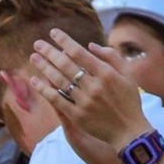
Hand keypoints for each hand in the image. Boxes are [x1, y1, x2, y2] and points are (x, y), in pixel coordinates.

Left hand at [29, 30, 151, 152]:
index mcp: (107, 73)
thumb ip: (112, 57)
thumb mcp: (129, 75)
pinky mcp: (77, 115)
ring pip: (59, 81)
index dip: (65, 42)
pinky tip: (35, 80)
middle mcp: (94, 86)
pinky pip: (57, 100)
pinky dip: (45, 89)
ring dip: (44, 67)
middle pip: (66, 65)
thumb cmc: (130, 100)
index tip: (53, 33)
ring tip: (34, 57)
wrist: (129, 130)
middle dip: (50, 52)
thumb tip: (91, 45)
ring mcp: (84, 101)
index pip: (80, 53)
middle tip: (37, 44)